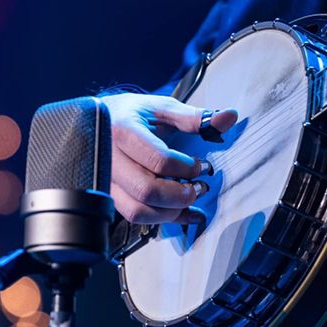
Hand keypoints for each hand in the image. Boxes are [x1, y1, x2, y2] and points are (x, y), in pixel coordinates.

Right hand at [99, 93, 236, 223]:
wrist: (97, 121)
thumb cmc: (131, 113)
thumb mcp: (162, 108)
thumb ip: (195, 117)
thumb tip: (229, 117)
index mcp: (123, 131)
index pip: (159, 160)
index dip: (187, 168)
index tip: (202, 166)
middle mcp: (109, 158)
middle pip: (147, 190)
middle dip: (181, 195)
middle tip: (200, 187)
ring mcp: (107, 180)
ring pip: (138, 210)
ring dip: (172, 212)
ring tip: (192, 200)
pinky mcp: (109, 195)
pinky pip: (135, 216)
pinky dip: (163, 219)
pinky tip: (183, 213)